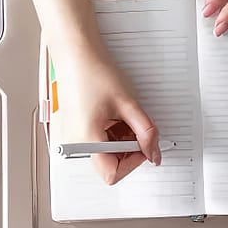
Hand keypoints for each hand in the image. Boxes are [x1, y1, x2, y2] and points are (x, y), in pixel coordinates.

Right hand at [55, 46, 160, 184]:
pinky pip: (98, 142)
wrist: (76, 54)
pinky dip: (112, 133)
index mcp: (86, 139)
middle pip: (108, 164)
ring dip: (121, 140)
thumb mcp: (128, 103)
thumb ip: (146, 131)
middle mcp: (75, 143)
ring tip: (123, 115)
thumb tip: (154, 153)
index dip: (133, 162)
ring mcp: (74, 137)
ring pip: (105, 153)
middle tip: (136, 126)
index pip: (113, 173)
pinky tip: (114, 114)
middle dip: (128, 149)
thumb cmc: (94, 72)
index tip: (143, 144)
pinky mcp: (76, 130)